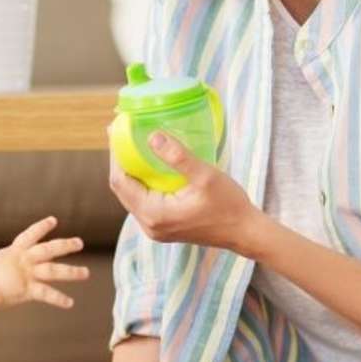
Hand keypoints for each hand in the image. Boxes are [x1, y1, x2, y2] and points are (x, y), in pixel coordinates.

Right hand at [0, 216, 88, 308]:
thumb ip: (3, 266)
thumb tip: (2, 269)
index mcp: (14, 252)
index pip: (30, 234)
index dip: (42, 227)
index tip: (54, 220)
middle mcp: (23, 260)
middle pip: (49, 249)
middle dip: (65, 245)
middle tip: (80, 243)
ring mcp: (27, 274)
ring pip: (54, 270)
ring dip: (72, 272)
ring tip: (86, 273)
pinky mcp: (28, 289)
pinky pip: (47, 294)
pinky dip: (59, 299)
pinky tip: (70, 303)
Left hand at [110, 131, 258, 252]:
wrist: (245, 231)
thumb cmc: (229, 205)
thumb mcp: (205, 176)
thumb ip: (177, 157)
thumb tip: (152, 136)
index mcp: (154, 213)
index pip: (120, 182)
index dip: (116, 155)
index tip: (115, 130)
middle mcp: (149, 225)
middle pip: (122, 189)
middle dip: (120, 160)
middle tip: (120, 132)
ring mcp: (155, 228)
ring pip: (131, 195)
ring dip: (130, 170)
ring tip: (131, 144)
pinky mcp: (163, 226)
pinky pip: (142, 201)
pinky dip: (141, 181)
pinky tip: (147, 165)